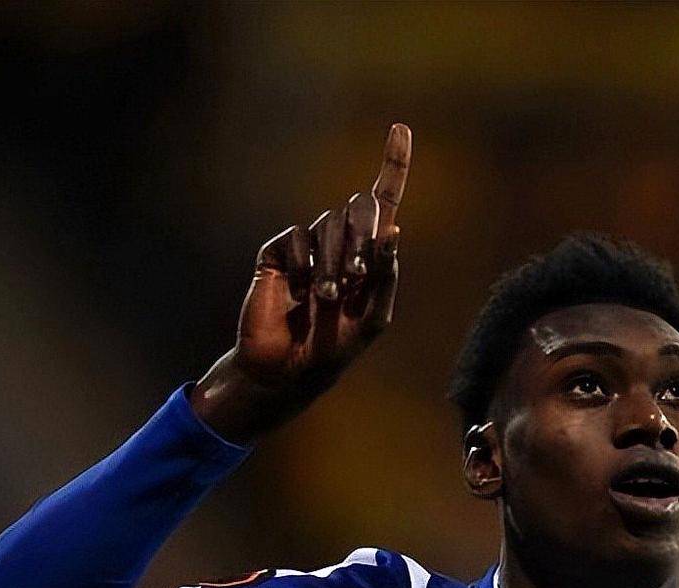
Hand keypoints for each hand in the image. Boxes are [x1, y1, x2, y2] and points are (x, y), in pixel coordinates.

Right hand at [191, 123, 411, 442]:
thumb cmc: (334, 347)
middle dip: (365, 236)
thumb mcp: (373, 317)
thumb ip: (386, 276)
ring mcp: (308, 246)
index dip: (393, 165)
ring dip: (335, 264)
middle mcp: (340, 242)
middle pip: (360, 208)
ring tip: (324, 298)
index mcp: (368, 255)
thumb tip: (394, 231)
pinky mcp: (278, 252)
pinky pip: (298, 238)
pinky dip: (306, 265)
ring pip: (331, 225)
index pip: (383, 201)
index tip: (400, 128)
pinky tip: (300, 292)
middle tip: (357, 275)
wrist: (287, 368)